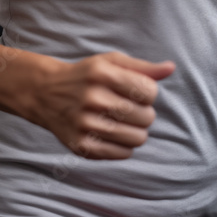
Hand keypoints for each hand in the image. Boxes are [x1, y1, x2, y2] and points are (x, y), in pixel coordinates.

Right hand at [27, 50, 175, 159]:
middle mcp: (93, 99)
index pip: (149, 91)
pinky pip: (122, 154)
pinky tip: (113, 133)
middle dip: (144, 113)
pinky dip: (124, 146)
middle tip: (130, 108)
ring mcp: (86, 125)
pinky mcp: (81, 146)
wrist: (46, 93)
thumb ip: (143, 67)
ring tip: (124, 122)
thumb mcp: (111, 62)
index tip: (137, 91)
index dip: (149, 93)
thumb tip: (171, 68)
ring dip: (137, 131)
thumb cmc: (86, 76)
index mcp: (103, 74)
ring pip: (137, 139)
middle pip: (146, 117)